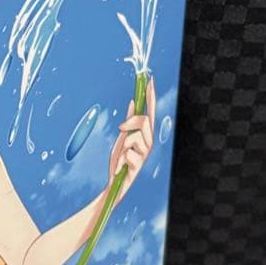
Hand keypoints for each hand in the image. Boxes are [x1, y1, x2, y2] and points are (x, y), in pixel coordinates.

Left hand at [108, 76, 155, 198]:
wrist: (114, 183)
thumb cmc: (119, 162)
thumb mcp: (121, 139)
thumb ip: (129, 123)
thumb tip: (133, 103)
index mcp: (144, 135)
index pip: (150, 112)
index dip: (151, 97)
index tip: (150, 81)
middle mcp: (148, 143)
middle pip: (144, 122)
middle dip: (131, 122)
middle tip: (120, 128)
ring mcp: (145, 154)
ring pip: (136, 137)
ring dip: (124, 145)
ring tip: (122, 155)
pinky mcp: (139, 166)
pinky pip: (129, 154)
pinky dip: (121, 160)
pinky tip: (122, 167)